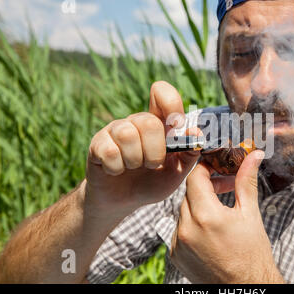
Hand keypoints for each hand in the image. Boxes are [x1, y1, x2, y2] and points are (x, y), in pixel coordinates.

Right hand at [84, 81, 200, 218]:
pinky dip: (117, 168)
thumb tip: (195, 132)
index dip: (171, 103)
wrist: (123, 202)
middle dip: (155, 152)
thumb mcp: (177, 171)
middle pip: (149, 122)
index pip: (161, 91)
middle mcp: (136, 122)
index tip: (176, 125)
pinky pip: (109, 152)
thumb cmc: (151, 182)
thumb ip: (189, 153)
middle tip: (152, 165)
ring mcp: (115, 131)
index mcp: (158, 122)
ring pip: (127, 135)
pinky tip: (116, 171)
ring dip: (135, 160)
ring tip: (134, 168)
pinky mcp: (97, 144)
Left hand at [170, 150, 284, 283]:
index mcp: (207, 216)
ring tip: (219, 211)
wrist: (245, 287)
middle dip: (206, 186)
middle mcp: (187, 229)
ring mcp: (178, 244)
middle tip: (224, 186)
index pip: (195, 177)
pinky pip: (179, 229)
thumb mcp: (250, 213)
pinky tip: (209, 230)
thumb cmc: (252, 253)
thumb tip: (253, 156)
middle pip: (189, 193)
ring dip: (198, 205)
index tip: (217, 166)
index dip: (206, 167)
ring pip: (183, 211)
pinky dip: (191, 224)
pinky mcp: (175, 255)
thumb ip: (246, 181)